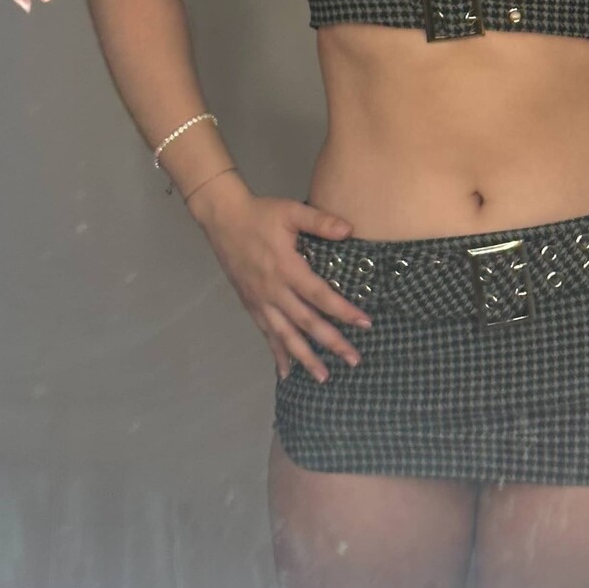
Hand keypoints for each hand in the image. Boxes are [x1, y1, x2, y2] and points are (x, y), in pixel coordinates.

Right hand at [195, 188, 373, 382]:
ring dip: (305, 358)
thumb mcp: (292, 211)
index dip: (342, 311)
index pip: (319, 295)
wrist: (223, 219)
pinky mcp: (251, 305)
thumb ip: (320, 221)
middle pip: (306, 323)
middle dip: (331, 343)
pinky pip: (266, 333)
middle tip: (354, 360)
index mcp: (287, 268)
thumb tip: (349, 229)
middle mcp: (273, 291)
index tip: (365, 324)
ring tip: (323, 377)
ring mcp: (260, 301)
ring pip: (285, 335)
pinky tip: (286, 371)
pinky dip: (277, 353)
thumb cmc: (261, 214)